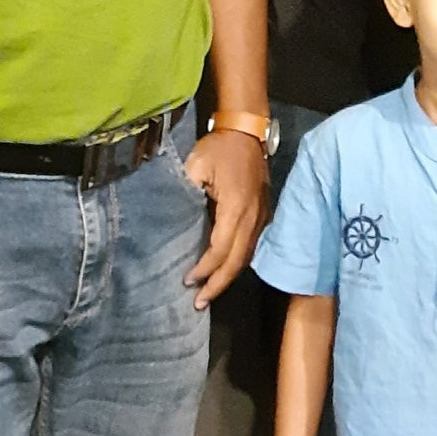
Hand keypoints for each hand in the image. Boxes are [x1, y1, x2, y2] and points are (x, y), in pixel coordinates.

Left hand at [183, 129, 269, 307]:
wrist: (247, 132)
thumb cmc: (220, 148)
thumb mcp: (195, 163)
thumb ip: (185, 191)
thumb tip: (173, 217)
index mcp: (236, 206)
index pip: (221, 248)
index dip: (205, 268)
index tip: (188, 281)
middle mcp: (253, 217)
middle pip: (238, 261)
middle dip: (218, 284)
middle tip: (199, 303)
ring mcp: (262, 217)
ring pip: (247, 257)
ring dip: (229, 277)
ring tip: (210, 293)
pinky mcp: (263, 215)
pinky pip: (251, 247)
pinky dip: (238, 263)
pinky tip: (225, 271)